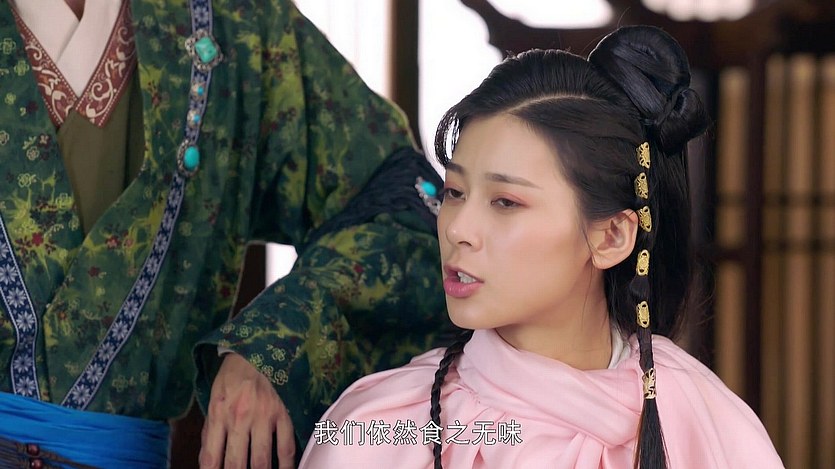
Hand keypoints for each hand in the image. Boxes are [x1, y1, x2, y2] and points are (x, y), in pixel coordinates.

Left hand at [199, 353, 295, 468]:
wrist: (255, 352)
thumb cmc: (231, 380)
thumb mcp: (213, 403)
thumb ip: (210, 434)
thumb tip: (207, 463)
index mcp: (218, 416)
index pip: (212, 458)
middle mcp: (239, 418)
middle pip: (237, 464)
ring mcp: (263, 417)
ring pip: (262, 460)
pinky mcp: (282, 414)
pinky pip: (286, 446)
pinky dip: (286, 465)